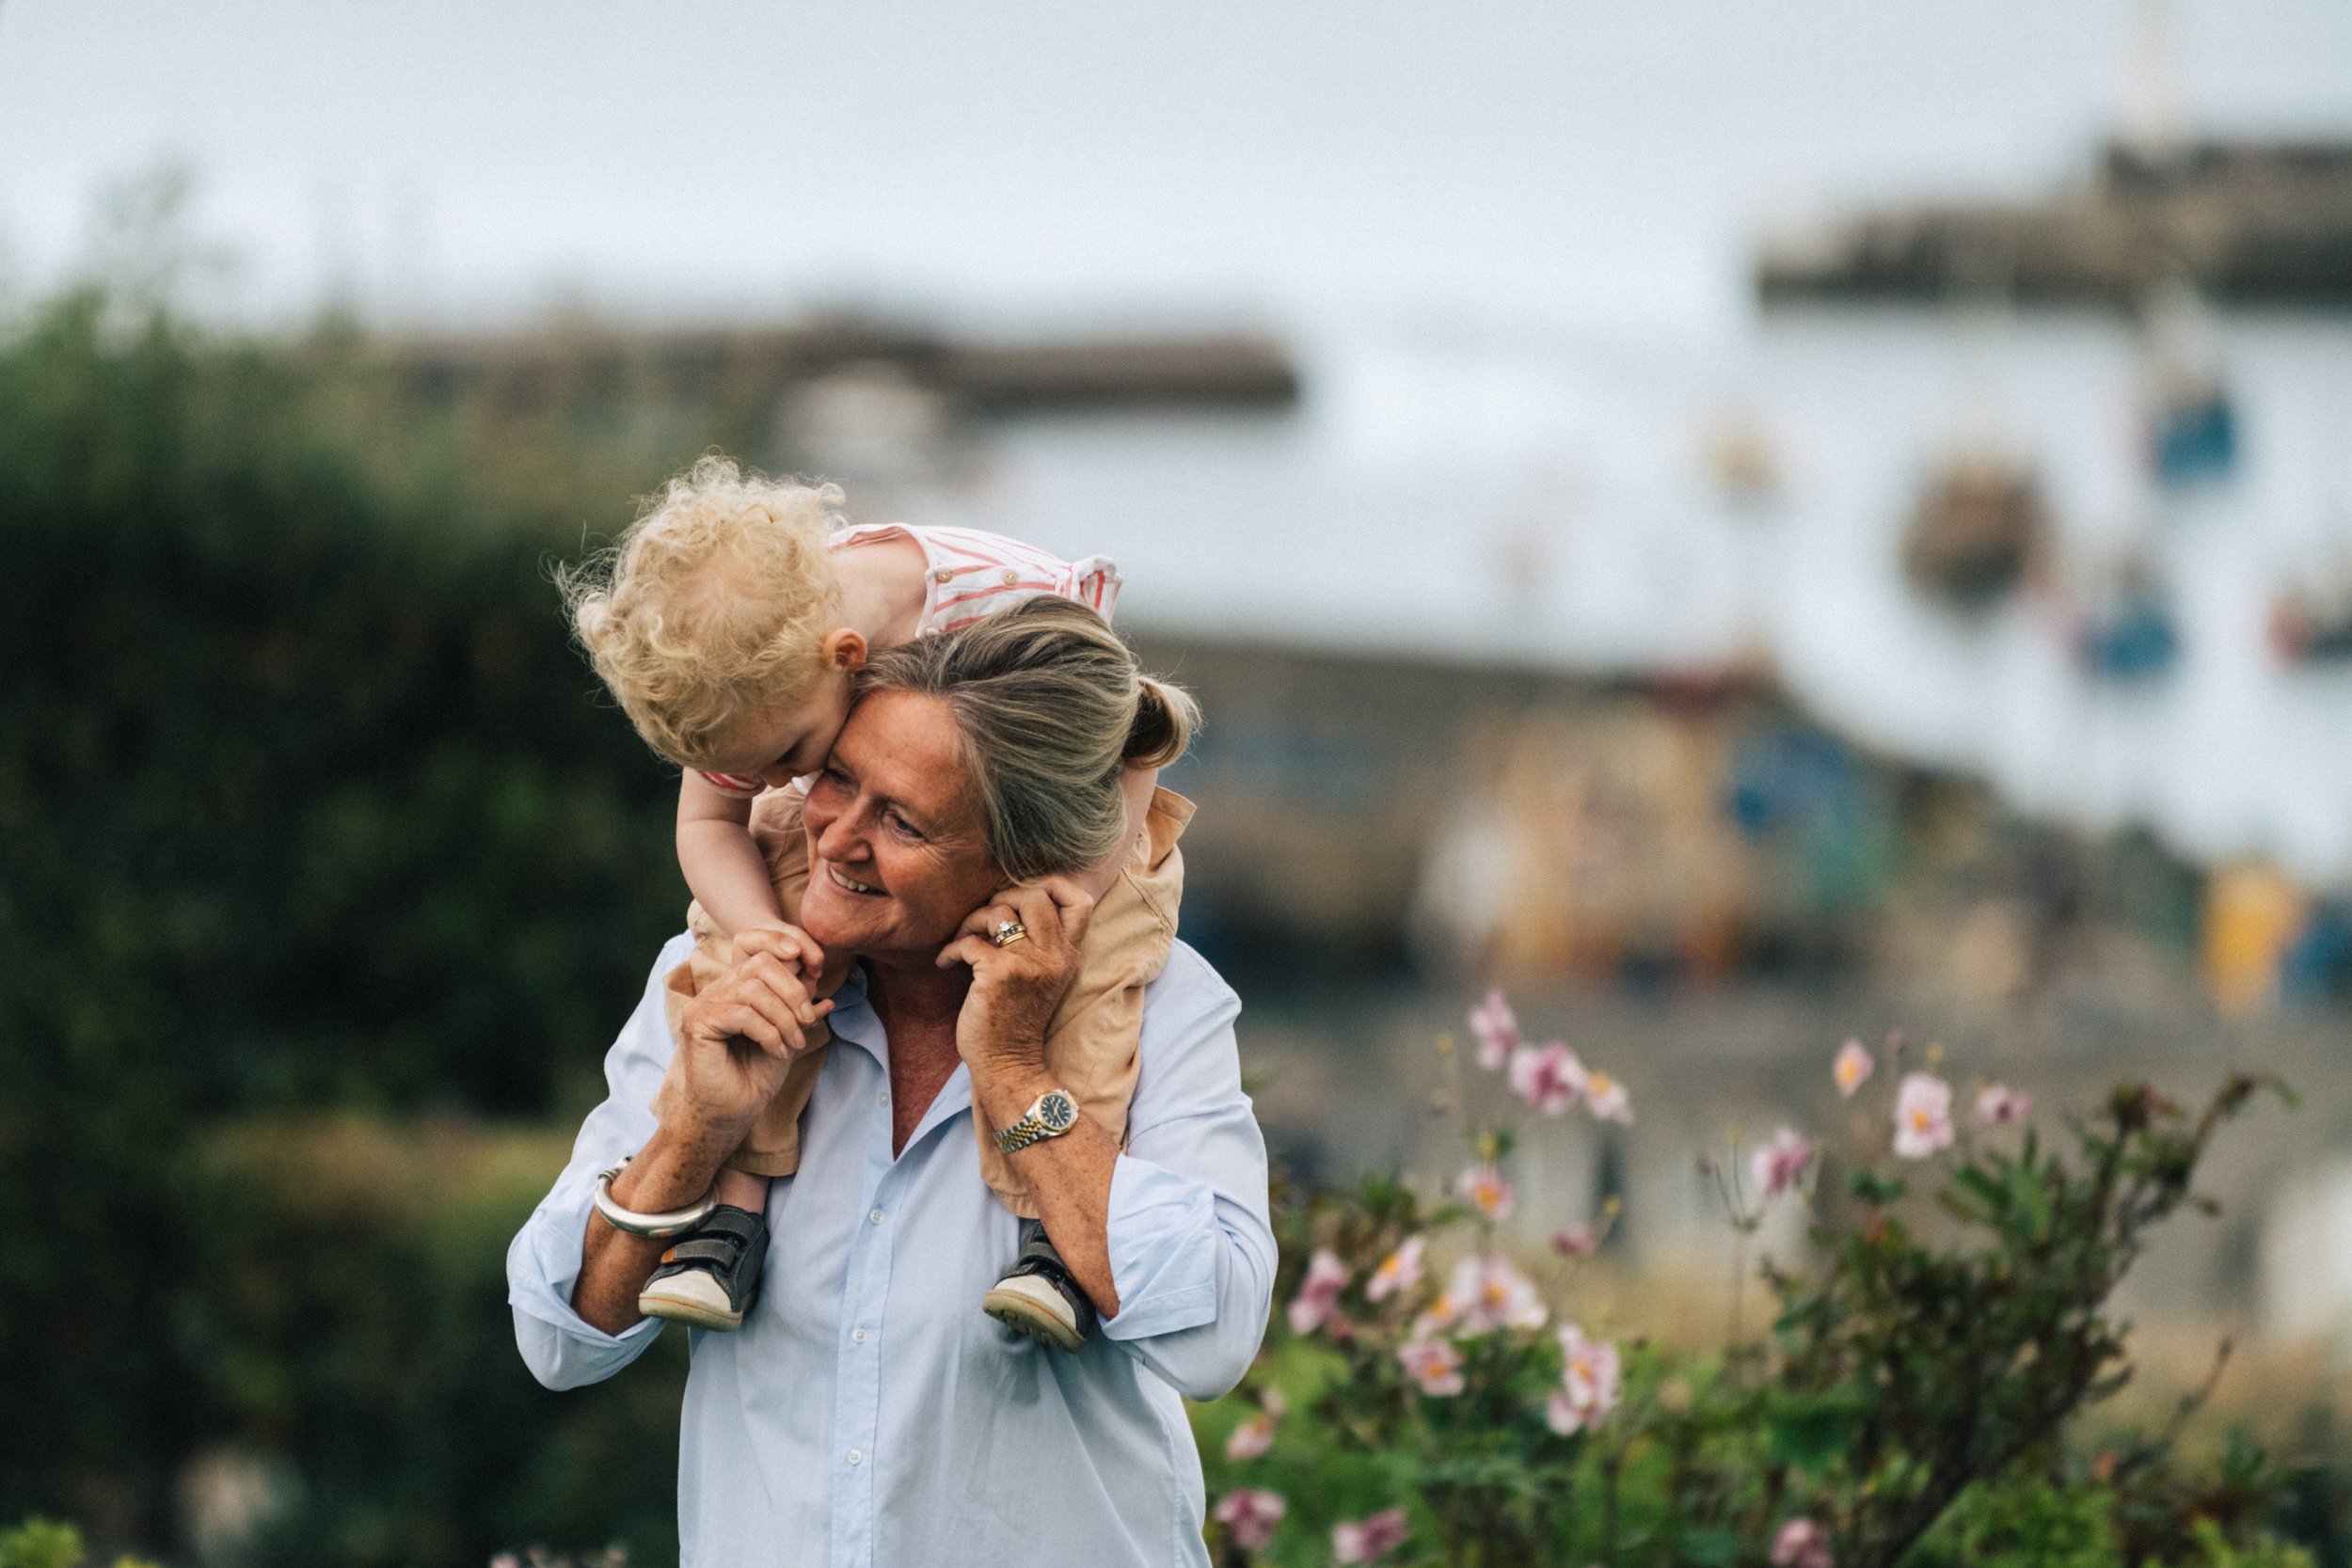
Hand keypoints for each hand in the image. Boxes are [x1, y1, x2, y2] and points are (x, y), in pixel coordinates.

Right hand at [672, 928, 833, 1134]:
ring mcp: (704, 1004)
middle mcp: (718, 989)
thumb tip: (817, 974)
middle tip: (807, 1021)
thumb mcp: (789, 1032)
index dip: (787, 946)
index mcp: (737, 985)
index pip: (758, 946)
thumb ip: (798, 1004)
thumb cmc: (757, 1074)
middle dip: (794, 990)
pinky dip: (769, 1033)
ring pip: (754, 990)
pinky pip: (743, 1014)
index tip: (816, 967)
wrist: (732, 1111)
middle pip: (761, 963)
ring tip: (794, 1043)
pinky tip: (777, 1051)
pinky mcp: (697, 1023)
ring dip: (784, 1018)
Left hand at [936, 877, 1091, 1082]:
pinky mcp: (999, 974)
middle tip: (985, 921)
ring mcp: (1028, 963)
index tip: (1022, 898)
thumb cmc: (1017, 1020)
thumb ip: (1039, 944)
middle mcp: (1054, 956)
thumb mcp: (1043, 978)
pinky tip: (946, 963)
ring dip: (972, 921)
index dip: (1052, 886)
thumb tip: (1005, 903)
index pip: (1080, 901)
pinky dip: (951, 949)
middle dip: (1003, 898)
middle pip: (1035, 896)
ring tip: (962, 940)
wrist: (1008, 1064)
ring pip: (999, 912)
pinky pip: (970, 941)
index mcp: (1068, 956)